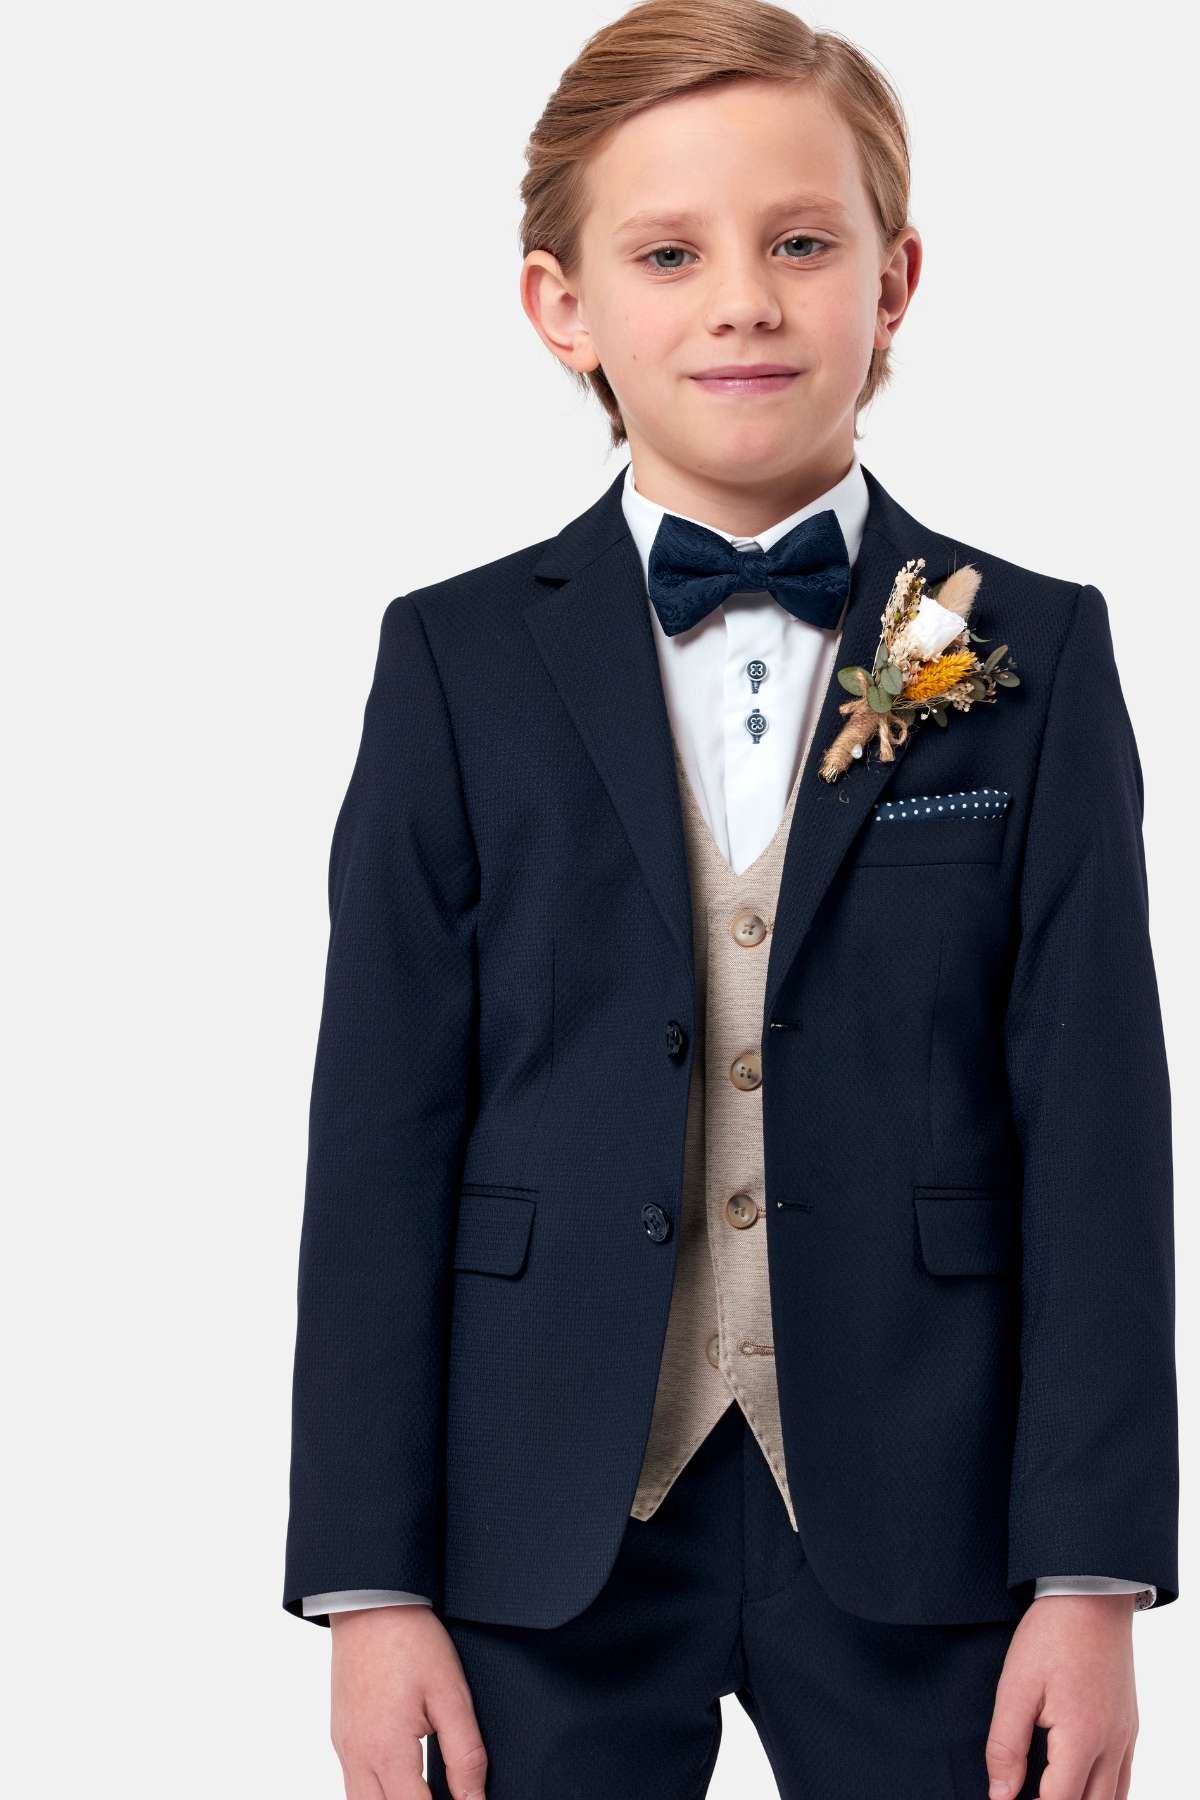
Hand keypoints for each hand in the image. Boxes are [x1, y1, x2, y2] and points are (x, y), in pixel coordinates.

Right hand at [329, 1604, 487, 1798]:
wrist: (370, 1600)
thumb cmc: (411, 1640)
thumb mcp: (451, 1694)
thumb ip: (465, 1755)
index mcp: (387, 1752)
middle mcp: (358, 1757)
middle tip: (447, 1795)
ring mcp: (344, 1747)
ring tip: (423, 1792)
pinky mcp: (340, 1734)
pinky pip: (352, 1783)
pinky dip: (375, 1793)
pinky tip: (400, 1782)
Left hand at [985, 1593, 1138, 1799]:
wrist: (1091, 1596)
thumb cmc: (1052, 1636)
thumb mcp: (1015, 1686)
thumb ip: (1006, 1746)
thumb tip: (1001, 1795)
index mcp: (1081, 1738)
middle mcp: (1111, 1744)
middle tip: (1029, 1797)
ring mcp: (1125, 1735)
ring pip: (1113, 1797)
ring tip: (1051, 1793)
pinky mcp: (1129, 1724)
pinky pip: (1124, 1776)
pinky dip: (1105, 1792)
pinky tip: (1082, 1785)